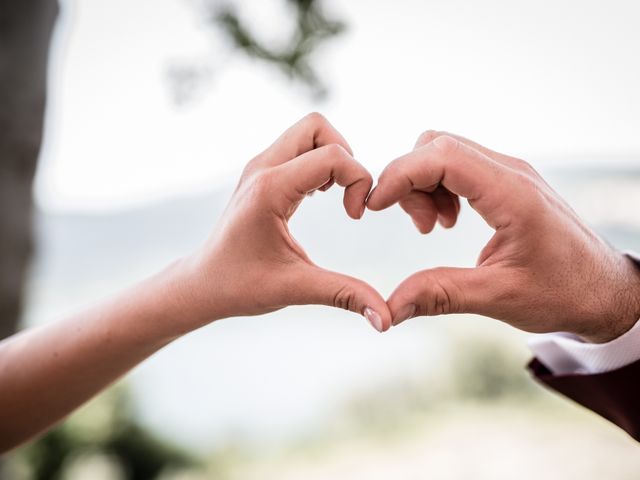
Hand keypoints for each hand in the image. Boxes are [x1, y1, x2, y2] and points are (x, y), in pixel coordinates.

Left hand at [182, 113, 390, 331]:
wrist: (202, 284)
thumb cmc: (239, 286)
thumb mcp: (295, 289)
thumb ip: (344, 295)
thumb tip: (387, 319)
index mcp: (270, 189)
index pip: (332, 155)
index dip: (358, 180)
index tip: (354, 217)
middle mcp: (262, 168)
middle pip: (317, 126)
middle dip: (345, 155)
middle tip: (347, 196)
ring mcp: (259, 168)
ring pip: (308, 132)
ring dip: (331, 156)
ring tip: (334, 196)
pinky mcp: (261, 174)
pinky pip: (298, 148)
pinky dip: (318, 163)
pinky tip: (319, 196)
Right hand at [368, 131, 639, 341]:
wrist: (603, 290)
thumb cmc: (563, 293)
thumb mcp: (498, 298)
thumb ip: (440, 295)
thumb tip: (389, 308)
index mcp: (512, 195)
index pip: (442, 156)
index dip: (400, 174)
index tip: (375, 206)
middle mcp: (511, 172)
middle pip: (438, 146)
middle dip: (410, 181)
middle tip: (418, 227)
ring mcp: (510, 173)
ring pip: (445, 152)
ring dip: (424, 185)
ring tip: (433, 228)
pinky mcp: (507, 182)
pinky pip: (459, 166)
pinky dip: (439, 187)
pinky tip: (448, 221)